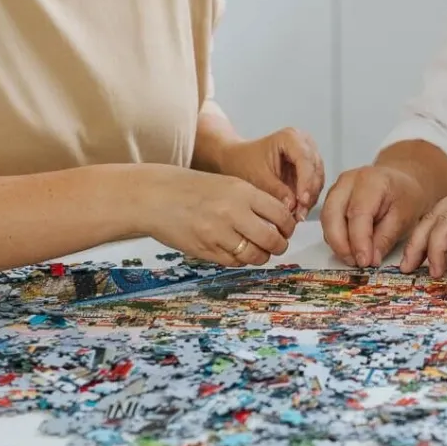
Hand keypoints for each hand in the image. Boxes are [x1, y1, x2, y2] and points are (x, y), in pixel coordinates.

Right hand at [138, 166, 297, 267]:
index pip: (280, 214)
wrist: (158, 197)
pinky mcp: (205, 250)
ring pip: (254, 255)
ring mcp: (218, 233)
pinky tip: (239, 252)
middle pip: (271, 239)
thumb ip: (253, 200)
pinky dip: (241, 260)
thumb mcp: (229, 184)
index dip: (288, 225)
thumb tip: (280, 219)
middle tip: (279, 245)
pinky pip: (233, 261)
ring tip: (260, 252)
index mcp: (242, 192)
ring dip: (261, 256)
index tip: (287, 229)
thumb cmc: (195, 188)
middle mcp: (233, 212)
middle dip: (279, 245)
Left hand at [221, 128, 324, 221]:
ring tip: (298, 215)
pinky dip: (308, 197)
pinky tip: (299, 210)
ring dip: (310, 197)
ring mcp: (308, 153)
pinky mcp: (308, 166)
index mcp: (290, 137)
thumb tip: (293, 206)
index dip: (306, 182)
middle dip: (309, 192)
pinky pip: (314, 183)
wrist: (239, 160)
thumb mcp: (258, 177)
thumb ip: (276, 190)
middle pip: (315, 169)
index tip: (302, 202)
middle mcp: (304, 142)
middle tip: (300, 214)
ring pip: (318, 178)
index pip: (305, 159)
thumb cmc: (245, 162)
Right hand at [321, 165, 429, 267]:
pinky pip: (327, 221)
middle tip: (355, 263)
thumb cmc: (404, 198)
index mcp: (371, 181)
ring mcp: (337, 188)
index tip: (364, 262)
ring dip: (337, 243)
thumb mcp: (404, 218)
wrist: (400, 183)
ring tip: (354, 259)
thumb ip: (385, 238)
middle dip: (340, 243)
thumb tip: (370, 260)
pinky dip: (335, 238)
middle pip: (333, 213)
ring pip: (326, 219)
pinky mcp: (332, 198)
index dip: (359, 241)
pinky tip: (349, 249)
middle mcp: (349, 181)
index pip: (358, 213)